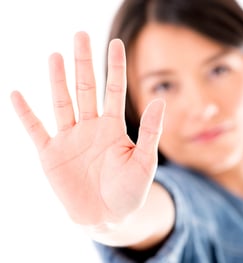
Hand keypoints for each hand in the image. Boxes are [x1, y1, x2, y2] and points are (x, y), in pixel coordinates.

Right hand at [11, 32, 164, 226]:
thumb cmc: (129, 190)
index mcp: (113, 127)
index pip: (114, 90)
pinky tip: (17, 94)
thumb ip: (151, 132)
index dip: (115, 67)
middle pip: (86, 88)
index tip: (115, 43)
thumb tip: (160, 100)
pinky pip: (36, 130)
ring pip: (62, 102)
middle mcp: (90, 127)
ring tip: (56, 56)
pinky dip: (26, 114)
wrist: (107, 216)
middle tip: (80, 36)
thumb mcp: (145, 161)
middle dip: (83, 63)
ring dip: (58, 80)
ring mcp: (69, 139)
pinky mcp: (51, 154)